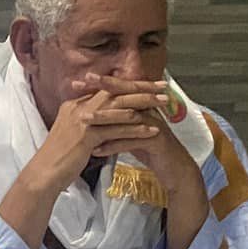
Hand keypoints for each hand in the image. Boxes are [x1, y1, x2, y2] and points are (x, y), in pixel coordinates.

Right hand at [34, 80, 169, 187]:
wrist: (44, 173)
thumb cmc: (60, 158)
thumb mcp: (74, 134)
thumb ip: (89, 124)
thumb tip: (106, 120)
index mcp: (74, 105)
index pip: (106, 90)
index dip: (128, 86)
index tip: (148, 84)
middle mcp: (78, 107)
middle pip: (115, 92)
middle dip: (141, 89)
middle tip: (163, 87)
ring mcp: (82, 120)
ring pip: (119, 107)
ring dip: (145, 105)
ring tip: (164, 104)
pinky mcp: (87, 134)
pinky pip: (117, 129)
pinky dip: (137, 129)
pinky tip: (153, 130)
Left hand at [80, 73, 200, 195]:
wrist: (171, 167)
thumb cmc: (146, 147)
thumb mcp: (128, 130)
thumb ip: (115, 118)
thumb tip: (91, 110)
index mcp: (141, 105)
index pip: (120, 89)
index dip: (99, 84)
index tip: (76, 82)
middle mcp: (149, 110)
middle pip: (125, 95)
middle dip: (101, 89)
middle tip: (78, 85)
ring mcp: (154, 124)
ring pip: (128, 117)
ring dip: (104, 118)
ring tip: (83, 119)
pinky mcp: (157, 141)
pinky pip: (133, 141)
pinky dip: (114, 146)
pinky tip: (97, 150)